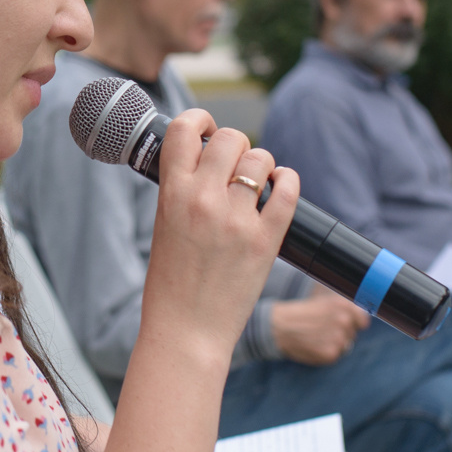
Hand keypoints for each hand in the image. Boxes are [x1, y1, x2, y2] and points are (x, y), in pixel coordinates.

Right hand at [142, 110, 299, 353]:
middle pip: (231, 138)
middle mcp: (204, 200)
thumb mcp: (164, 227)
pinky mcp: (265, 241)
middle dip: (236, 145)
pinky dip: (287, 181)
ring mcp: (237, 220)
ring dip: (263, 165)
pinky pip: (287, 190)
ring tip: (258, 182)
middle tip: (236, 164)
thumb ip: (181, 192)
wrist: (186, 331)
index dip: (200, 120)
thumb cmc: (171, 284)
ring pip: (261, 159)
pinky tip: (281, 186)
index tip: (207, 128)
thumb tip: (206, 161)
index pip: (185, 129)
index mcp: (171, 194)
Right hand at [270, 289, 370, 365]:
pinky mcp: (330, 354)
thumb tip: (364, 320)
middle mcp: (343, 321)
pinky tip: (314, 345)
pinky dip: (326, 352)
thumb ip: (345, 309)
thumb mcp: (324, 302)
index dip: (356, 323)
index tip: (349, 325)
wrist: (279, 327)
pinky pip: (335, 355)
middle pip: (353, 333)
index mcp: (343, 306)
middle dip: (342, 333)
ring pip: (345, 345)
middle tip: (322, 329)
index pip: (363, 320)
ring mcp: (338, 338)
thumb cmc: (302, 314)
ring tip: (316, 337)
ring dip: (334, 343)